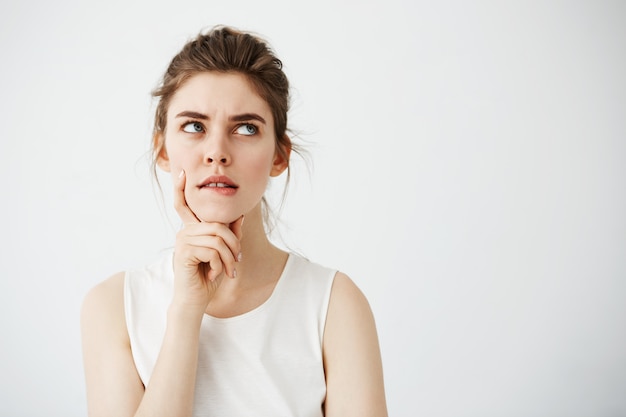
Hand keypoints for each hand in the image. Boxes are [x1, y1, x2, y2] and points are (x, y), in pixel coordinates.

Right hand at [171, 170, 242, 312]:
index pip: (183, 205)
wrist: (195, 301)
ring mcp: (182, 241)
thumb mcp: (224, 254)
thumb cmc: (208, 278)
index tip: (182, 172)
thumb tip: (239, 215)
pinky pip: (212, 250)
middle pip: (218, 226)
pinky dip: (221, 264)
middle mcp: (184, 232)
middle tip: (237, 262)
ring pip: (218, 238)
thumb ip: (229, 235)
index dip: (181, 188)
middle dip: (233, 244)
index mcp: (192, 230)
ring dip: (229, 258)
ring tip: (229, 271)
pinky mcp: (183, 252)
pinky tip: (215, 275)